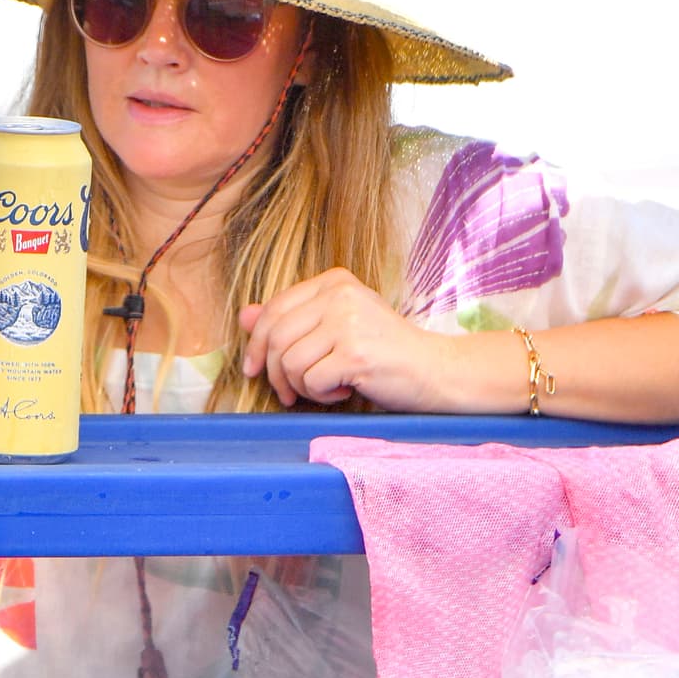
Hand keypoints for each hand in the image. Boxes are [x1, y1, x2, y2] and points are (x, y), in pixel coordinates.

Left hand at [239, 268, 445, 411]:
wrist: (435, 370)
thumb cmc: (384, 351)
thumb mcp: (336, 327)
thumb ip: (291, 319)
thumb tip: (243, 316)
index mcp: (334, 281)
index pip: (273, 309)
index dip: (256, 344)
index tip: (254, 369)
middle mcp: (339, 294)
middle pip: (276, 337)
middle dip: (274, 373)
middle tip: (287, 393)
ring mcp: (348, 322)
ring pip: (290, 363)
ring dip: (301, 387)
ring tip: (326, 388)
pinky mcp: (355, 353)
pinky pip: (311, 381)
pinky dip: (321, 396)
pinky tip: (344, 391)